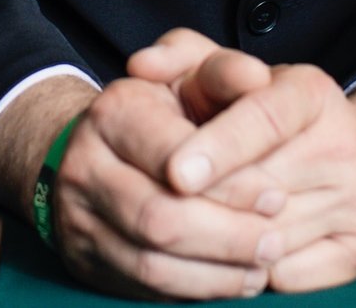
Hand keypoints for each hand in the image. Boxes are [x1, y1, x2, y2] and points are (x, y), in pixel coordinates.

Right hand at [55, 75, 290, 297]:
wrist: (97, 146)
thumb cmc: (164, 109)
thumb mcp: (193, 73)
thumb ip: (225, 71)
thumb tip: (257, 79)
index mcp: (114, 112)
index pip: (175, 158)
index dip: (231, 183)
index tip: (276, 195)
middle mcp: (86, 165)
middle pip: (160, 219)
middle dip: (227, 236)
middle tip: (275, 241)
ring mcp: (79, 218)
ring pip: (151, 263)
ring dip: (216, 273)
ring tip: (262, 265)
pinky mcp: (87, 260)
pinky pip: (143, 288)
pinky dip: (195, 289)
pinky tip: (233, 280)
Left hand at [134, 63, 355, 292]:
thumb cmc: (269, 120)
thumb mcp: (232, 78)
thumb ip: (183, 58)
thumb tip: (141, 65)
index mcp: (312, 92)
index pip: (264, 117)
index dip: (218, 146)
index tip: (175, 174)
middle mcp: (345, 142)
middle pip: (261, 189)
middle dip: (207, 205)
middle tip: (165, 211)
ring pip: (270, 238)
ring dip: (224, 246)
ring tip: (199, 231)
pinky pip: (290, 277)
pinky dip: (254, 275)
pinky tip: (239, 257)